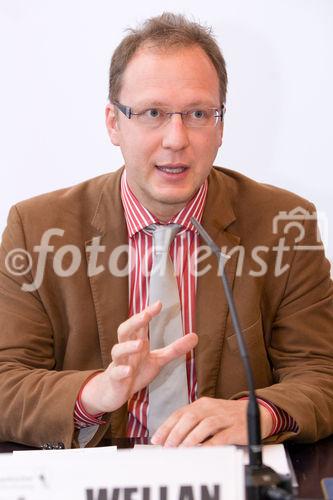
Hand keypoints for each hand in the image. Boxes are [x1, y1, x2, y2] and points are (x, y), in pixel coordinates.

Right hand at [81, 301, 197, 413]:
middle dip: (134, 322)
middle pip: (125, 331)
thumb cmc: (135, 371)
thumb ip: (175, 349)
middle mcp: (126, 350)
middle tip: (145, 316)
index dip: (147, 313)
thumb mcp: (158, 360)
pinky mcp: (115, 379)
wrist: (114, 392)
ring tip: (141, 343)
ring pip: (117, 350)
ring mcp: (119, 363)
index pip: (140, 324)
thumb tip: (196, 336)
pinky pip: (115, 373)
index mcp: (136, 342)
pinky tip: (128, 371)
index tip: (159, 304)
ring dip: (128, 346)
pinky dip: (121, 371)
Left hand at [151, 397, 272, 446]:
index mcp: (201, 403)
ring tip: (181, 450)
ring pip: (204, 425)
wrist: (256, 411)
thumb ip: (191, 423)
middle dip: (176, 433)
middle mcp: (211, 407)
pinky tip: (202, 451)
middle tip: (168, 447)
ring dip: (190, 439)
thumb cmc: (226, 417)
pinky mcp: (236, 427)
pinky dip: (210, 444)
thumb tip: (170, 439)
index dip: (166, 427)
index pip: (179, 413)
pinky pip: (221, 436)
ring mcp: (224, 416)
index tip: (156, 440)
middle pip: (189, 417)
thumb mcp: (207, 414)